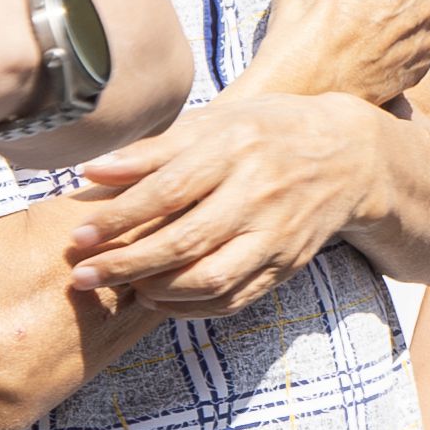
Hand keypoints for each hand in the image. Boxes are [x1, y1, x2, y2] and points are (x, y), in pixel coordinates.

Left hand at [63, 88, 390, 313]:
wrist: (351, 155)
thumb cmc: (267, 132)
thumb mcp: (216, 122)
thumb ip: (155, 150)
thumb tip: (92, 172)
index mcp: (236, 149)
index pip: (169, 191)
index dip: (120, 217)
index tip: (78, 235)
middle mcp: (259, 194)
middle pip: (185, 241)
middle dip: (127, 264)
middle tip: (83, 276)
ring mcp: (277, 234)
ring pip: (212, 279)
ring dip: (159, 291)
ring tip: (124, 287)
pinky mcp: (287, 264)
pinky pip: (235, 298)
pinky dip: (192, 307)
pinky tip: (162, 298)